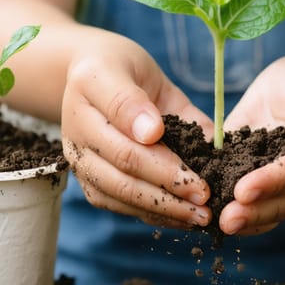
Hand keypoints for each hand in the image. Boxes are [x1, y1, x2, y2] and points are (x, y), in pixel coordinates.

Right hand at [61, 32, 212, 227]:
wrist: (95, 75)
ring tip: (200, 215)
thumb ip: (154, 102)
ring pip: (120, 194)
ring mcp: (80, 161)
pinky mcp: (90, 182)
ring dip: (163, 209)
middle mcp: (77, 131)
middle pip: (123, 169)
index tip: (193, 169)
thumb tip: (165, 135)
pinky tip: (183, 217)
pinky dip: (153, 215)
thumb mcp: (142, 67)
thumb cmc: (125, 70)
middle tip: (206, 195)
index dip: (158, 152)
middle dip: (169, 185)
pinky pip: (119, 205)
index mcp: (90, 90)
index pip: (123, 123)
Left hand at [219, 52, 284, 234]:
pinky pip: (262, 204)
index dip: (272, 183)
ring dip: (251, 220)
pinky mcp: (272, 180)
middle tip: (227, 219)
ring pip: (277, 210)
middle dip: (258, 212)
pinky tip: (217, 218)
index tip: (244, 191)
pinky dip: (244, 214)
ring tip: (222, 224)